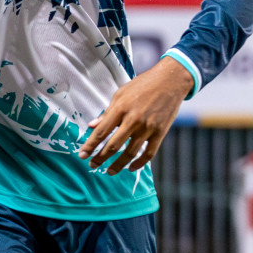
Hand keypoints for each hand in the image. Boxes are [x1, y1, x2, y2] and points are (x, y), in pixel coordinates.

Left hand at [78, 56, 194, 173]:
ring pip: (130, 153)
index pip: (101, 132)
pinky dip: (139, 163)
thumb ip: (107, 112)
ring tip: (109, 171)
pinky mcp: (160, 133)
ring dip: (118, 165)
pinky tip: (131, 168)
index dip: (90, 145)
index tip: (82, 155)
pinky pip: (149, 153)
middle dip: (100, 158)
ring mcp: (148, 127)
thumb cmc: (142, 86)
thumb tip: (91, 126)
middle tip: (92, 165)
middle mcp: (133, 119)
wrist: (170, 81)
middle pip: (113, 145)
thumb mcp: (120, 94)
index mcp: (120, 108)